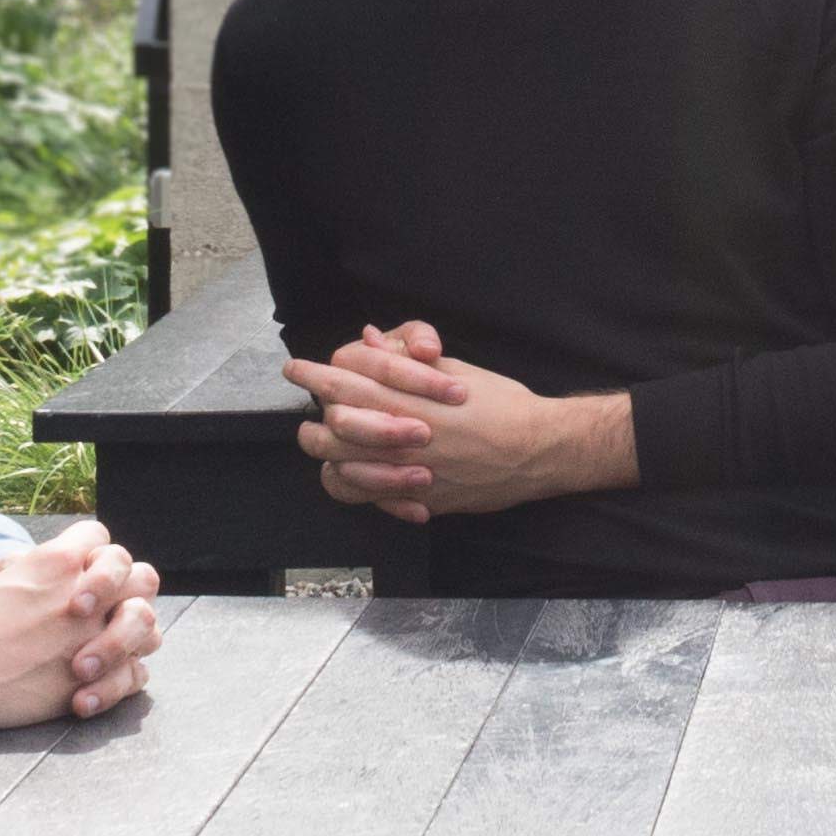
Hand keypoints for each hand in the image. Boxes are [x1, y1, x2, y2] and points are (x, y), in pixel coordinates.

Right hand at [0, 524, 165, 728]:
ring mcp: (95, 635)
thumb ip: (11, 575)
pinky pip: (136, 675)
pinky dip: (121, 682)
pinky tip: (87, 692)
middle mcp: (86, 593)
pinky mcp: (95, 680)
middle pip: (142, 576)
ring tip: (94, 657)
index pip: (97, 536)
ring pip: (149, 625)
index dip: (89, 553)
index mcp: (56, 560)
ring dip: (130, 639)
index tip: (70, 577)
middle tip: (98, 614)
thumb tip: (13, 575)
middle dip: (128, 592)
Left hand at [284, 322, 631, 521]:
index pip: (344, 379)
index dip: (315, 371)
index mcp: (409, 396)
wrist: (538, 449)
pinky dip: (354, 485)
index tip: (298, 367)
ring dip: (324, 452)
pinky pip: (367, 498)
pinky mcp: (417, 497)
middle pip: (332, 426)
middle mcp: (401, 434)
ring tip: (321, 441)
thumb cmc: (502, 403)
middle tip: (306, 408)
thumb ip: (406, 358)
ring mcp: (407, 470)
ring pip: (340, 467)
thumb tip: (369, 337)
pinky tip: (352, 473)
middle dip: (311, 414)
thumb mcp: (455, 369)